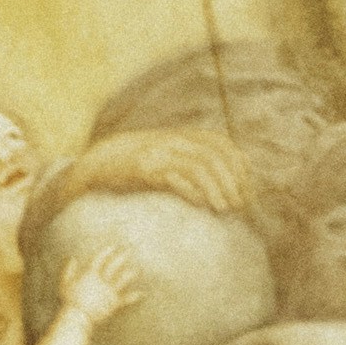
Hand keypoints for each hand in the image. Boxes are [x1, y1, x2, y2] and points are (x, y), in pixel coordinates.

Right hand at [112, 130, 253, 225]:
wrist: (98, 162)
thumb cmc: (137, 165)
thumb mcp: (169, 157)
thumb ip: (194, 162)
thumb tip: (228, 183)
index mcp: (182, 136)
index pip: (222, 144)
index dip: (239, 166)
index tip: (247, 191)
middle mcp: (173, 140)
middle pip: (214, 156)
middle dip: (232, 181)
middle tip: (239, 205)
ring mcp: (159, 153)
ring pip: (199, 166)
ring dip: (216, 188)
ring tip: (224, 209)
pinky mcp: (144, 169)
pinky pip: (174, 178)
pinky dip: (192, 192)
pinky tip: (201, 205)